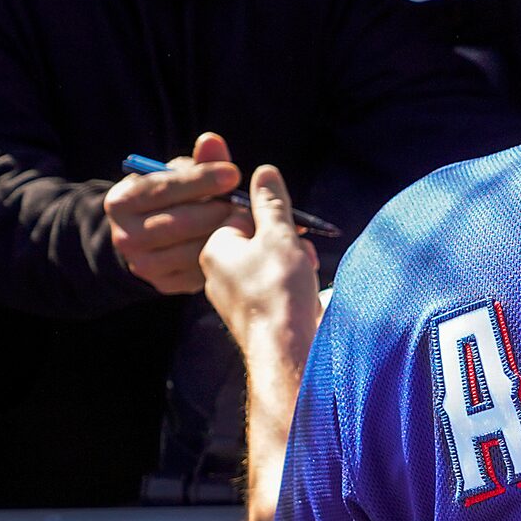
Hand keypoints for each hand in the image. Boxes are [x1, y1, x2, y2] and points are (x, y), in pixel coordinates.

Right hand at [104, 131, 239, 295]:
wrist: (150, 236)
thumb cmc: (170, 196)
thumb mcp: (177, 175)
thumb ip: (198, 161)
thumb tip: (212, 141)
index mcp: (121, 202)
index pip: (164, 189)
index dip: (202, 179)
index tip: (234, 173)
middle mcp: (125, 237)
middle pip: (179, 223)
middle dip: (218, 210)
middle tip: (247, 202)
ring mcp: (142, 265)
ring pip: (192, 250)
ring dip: (225, 235)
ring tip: (248, 221)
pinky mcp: (164, 285)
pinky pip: (200, 272)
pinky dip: (225, 258)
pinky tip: (240, 243)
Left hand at [201, 165, 321, 343]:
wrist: (286, 349)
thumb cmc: (278, 289)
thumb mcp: (279, 234)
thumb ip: (271, 202)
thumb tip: (264, 171)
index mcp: (214, 248)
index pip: (241, 214)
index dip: (272, 217)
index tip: (291, 225)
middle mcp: (216, 272)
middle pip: (256, 239)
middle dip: (286, 240)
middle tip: (300, 249)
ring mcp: (233, 296)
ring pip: (268, 263)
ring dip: (293, 261)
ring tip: (305, 271)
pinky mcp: (252, 314)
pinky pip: (272, 286)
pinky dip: (291, 283)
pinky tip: (305, 291)